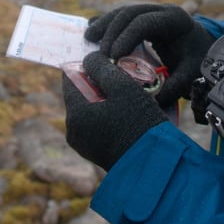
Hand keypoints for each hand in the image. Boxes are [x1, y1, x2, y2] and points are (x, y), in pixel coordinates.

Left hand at [62, 51, 167, 170]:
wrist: (153, 164)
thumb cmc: (139, 122)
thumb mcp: (122, 86)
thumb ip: (101, 67)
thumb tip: (88, 59)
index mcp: (74, 112)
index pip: (69, 78)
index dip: (87, 66)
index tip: (106, 61)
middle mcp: (73, 130)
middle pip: (81, 95)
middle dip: (99, 83)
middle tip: (123, 78)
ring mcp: (83, 144)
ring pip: (91, 110)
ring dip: (106, 100)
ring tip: (130, 95)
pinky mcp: (95, 153)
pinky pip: (97, 125)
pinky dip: (109, 115)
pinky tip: (130, 113)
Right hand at [86, 3, 214, 107]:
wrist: (205, 50)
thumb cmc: (198, 62)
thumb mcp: (190, 75)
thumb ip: (173, 87)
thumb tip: (150, 102)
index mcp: (175, 19)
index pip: (145, 22)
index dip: (126, 36)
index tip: (112, 56)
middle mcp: (162, 10)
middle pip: (130, 13)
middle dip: (112, 31)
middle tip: (100, 54)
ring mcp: (151, 11)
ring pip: (123, 12)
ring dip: (104, 24)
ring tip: (88, 39)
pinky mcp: (143, 18)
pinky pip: (122, 18)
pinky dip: (107, 25)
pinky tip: (92, 33)